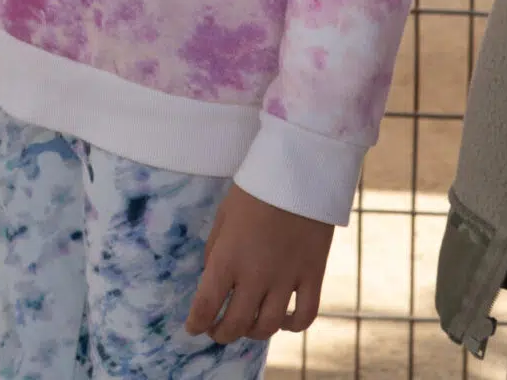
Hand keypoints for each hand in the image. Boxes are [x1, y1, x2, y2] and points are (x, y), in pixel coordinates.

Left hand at [184, 185, 331, 343]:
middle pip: (237, 323)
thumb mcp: (223, 216)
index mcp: (227, 258)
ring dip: (254, 333)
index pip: (207, 305)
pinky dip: (293, 326)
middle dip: (222, 333)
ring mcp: (286, 280)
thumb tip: (211, 278)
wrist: (297, 173)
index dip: (197, 323)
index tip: (193, 329)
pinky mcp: (313, 277)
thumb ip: (215, 250)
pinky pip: (304, 316)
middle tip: (217, 332)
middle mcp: (255, 276)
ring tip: (247, 328)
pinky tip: (284, 322)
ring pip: (268, 326)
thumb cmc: (254, 190)